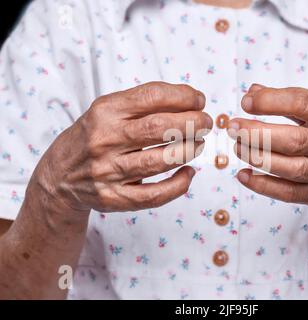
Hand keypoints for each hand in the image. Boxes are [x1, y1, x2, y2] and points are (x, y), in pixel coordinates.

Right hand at [31, 82, 211, 213]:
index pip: (152, 96)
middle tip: (206, 123)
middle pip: (160, 128)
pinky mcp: (113, 198)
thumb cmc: (93, 138)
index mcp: (105, 111)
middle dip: (193, 123)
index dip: (183, 96)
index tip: (199, 100)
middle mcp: (104, 139)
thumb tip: (190, 100)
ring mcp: (107, 171)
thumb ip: (143, 104)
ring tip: (199, 144)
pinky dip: (178, 185)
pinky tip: (188, 173)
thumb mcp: (108, 111)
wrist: (59, 177)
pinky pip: (154, 195)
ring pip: (160, 161)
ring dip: (189, 150)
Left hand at [228, 84, 307, 208]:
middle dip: (258, 134)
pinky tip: (244, 176)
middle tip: (233, 128)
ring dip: (258, 158)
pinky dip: (264, 186)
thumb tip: (252, 92)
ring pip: (292, 168)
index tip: (246, 102)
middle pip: (294, 140)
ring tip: (238, 147)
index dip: (271, 101)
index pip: (303, 104)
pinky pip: (291, 193)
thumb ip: (289, 101)